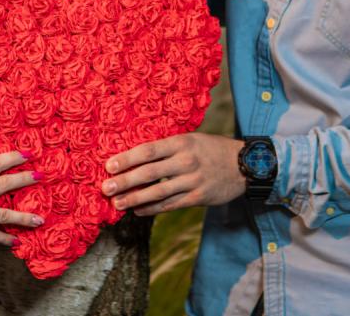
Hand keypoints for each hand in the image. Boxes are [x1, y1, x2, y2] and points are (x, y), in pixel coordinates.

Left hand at [100, 133, 245, 215]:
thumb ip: (166, 147)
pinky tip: (137, 210)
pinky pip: (170, 205)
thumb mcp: (190, 139)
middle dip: (125, 181)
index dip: (126, 159)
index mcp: (181, 142)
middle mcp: (186, 161)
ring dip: (134, 199)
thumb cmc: (210, 149)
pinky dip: (152, 209)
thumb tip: (134, 156)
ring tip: (117, 204)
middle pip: (149, 173)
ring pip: (158, 192)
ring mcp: (193, 181)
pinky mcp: (198, 198)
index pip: (148, 150)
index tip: (108, 166)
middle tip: (106, 188)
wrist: (244, 165)